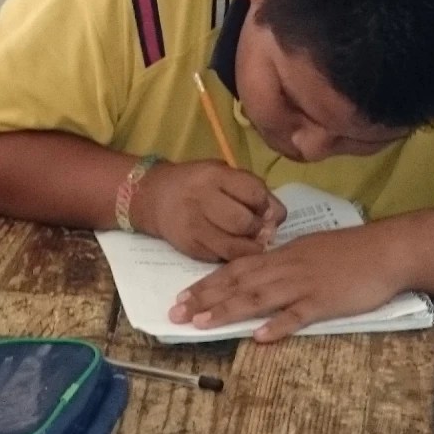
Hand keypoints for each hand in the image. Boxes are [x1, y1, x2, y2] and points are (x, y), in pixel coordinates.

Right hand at [131, 160, 284, 261]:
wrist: (155, 197)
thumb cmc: (198, 184)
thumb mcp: (224, 175)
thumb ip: (252, 190)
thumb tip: (278, 217)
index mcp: (215, 176)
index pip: (254, 193)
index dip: (268, 206)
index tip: (268, 211)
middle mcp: (202, 199)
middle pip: (244, 222)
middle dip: (260, 230)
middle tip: (261, 231)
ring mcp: (194, 226)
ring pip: (234, 247)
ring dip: (250, 249)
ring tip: (252, 243)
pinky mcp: (190, 247)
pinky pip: (221, 258)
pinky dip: (234, 257)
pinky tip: (234, 248)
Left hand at [170, 226, 409, 341]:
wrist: (387, 250)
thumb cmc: (351, 251)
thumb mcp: (310, 250)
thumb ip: (284, 263)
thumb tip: (261, 275)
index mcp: (282, 255)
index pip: (236, 268)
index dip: (207, 283)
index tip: (182, 297)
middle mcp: (286, 267)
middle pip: (238, 283)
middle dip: (205, 299)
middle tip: (176, 314)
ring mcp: (304, 285)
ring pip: (259, 297)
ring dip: (228, 311)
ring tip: (202, 324)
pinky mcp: (324, 302)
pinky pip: (297, 315)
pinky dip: (277, 326)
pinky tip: (259, 338)